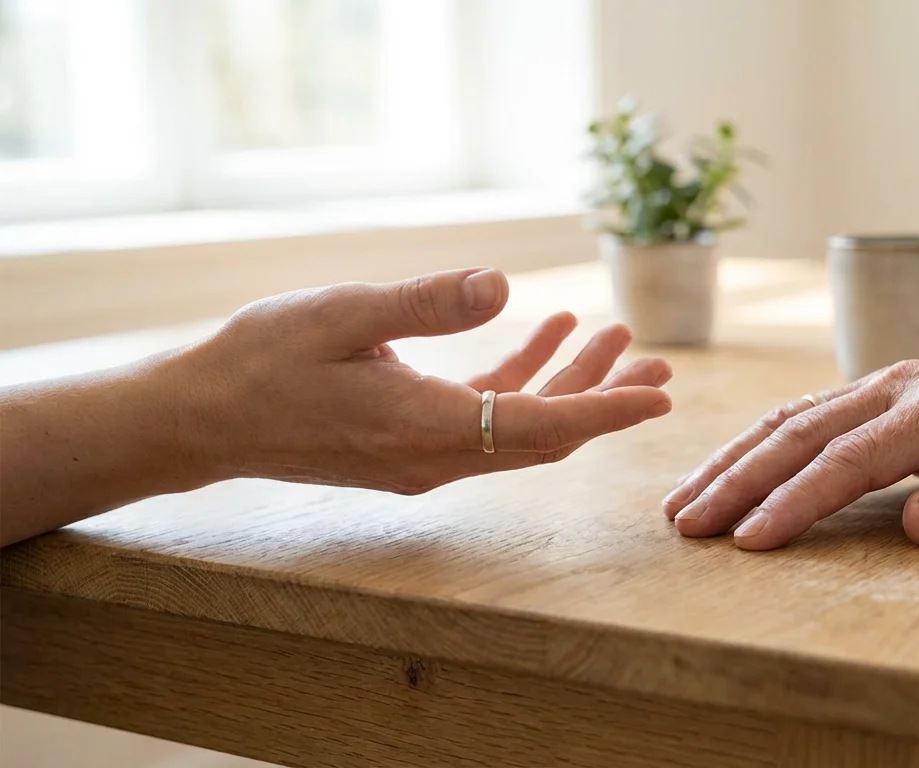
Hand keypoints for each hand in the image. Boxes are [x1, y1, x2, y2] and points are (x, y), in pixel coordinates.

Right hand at [177, 267, 671, 492]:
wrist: (200, 419)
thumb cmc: (262, 362)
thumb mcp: (343, 315)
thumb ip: (427, 302)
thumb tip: (503, 284)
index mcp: (427, 429)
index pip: (542, 429)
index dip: (606, 411)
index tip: (659, 397)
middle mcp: (435, 457)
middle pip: (544, 434)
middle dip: (603, 398)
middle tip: (657, 364)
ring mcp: (422, 457)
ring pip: (518, 427)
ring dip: (566, 384)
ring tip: (614, 338)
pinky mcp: (406, 445)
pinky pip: (481, 417)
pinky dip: (516, 379)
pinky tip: (540, 331)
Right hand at [662, 360, 918, 548]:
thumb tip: (914, 529)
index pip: (851, 459)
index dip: (795, 501)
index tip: (749, 540)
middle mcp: (900, 384)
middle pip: (801, 431)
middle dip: (738, 479)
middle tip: (687, 524)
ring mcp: (883, 382)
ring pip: (791, 417)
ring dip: (733, 459)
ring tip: (683, 502)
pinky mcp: (874, 392)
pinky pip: (804, 415)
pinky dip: (757, 445)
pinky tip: (726, 470)